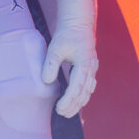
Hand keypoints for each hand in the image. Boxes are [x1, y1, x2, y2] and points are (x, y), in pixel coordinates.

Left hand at [43, 0, 97, 117]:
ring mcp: (92, 69)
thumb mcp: (55, 47)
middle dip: (74, 105)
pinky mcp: (89, 68)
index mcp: (84, 64)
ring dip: (79, 103)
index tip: (59, 109)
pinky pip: (88, 86)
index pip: (76, 88)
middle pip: (84, 93)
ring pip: (87, 91)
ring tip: (68, 113)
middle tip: (62, 115)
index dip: (68, 100)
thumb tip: (46, 81)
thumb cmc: (67, 34)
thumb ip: (50, 64)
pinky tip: (75, 102)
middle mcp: (91, 69)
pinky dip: (82, 96)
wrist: (79, 23)